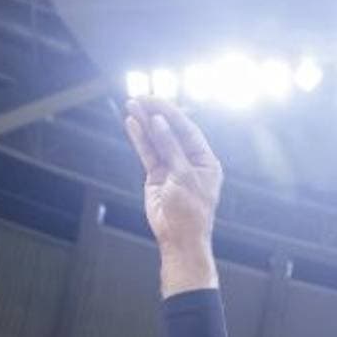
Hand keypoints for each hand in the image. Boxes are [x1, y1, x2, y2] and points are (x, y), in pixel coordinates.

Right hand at [123, 97, 223, 250]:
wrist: (179, 238)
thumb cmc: (191, 212)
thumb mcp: (183, 176)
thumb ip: (170, 147)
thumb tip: (159, 123)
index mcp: (205, 160)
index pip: (187, 129)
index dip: (170, 113)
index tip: (154, 100)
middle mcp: (189, 161)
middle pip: (171, 132)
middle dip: (156, 114)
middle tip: (140, 98)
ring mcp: (172, 168)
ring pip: (157, 141)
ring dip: (145, 124)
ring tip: (131, 105)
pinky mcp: (157, 176)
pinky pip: (148, 154)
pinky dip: (140, 139)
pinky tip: (132, 124)